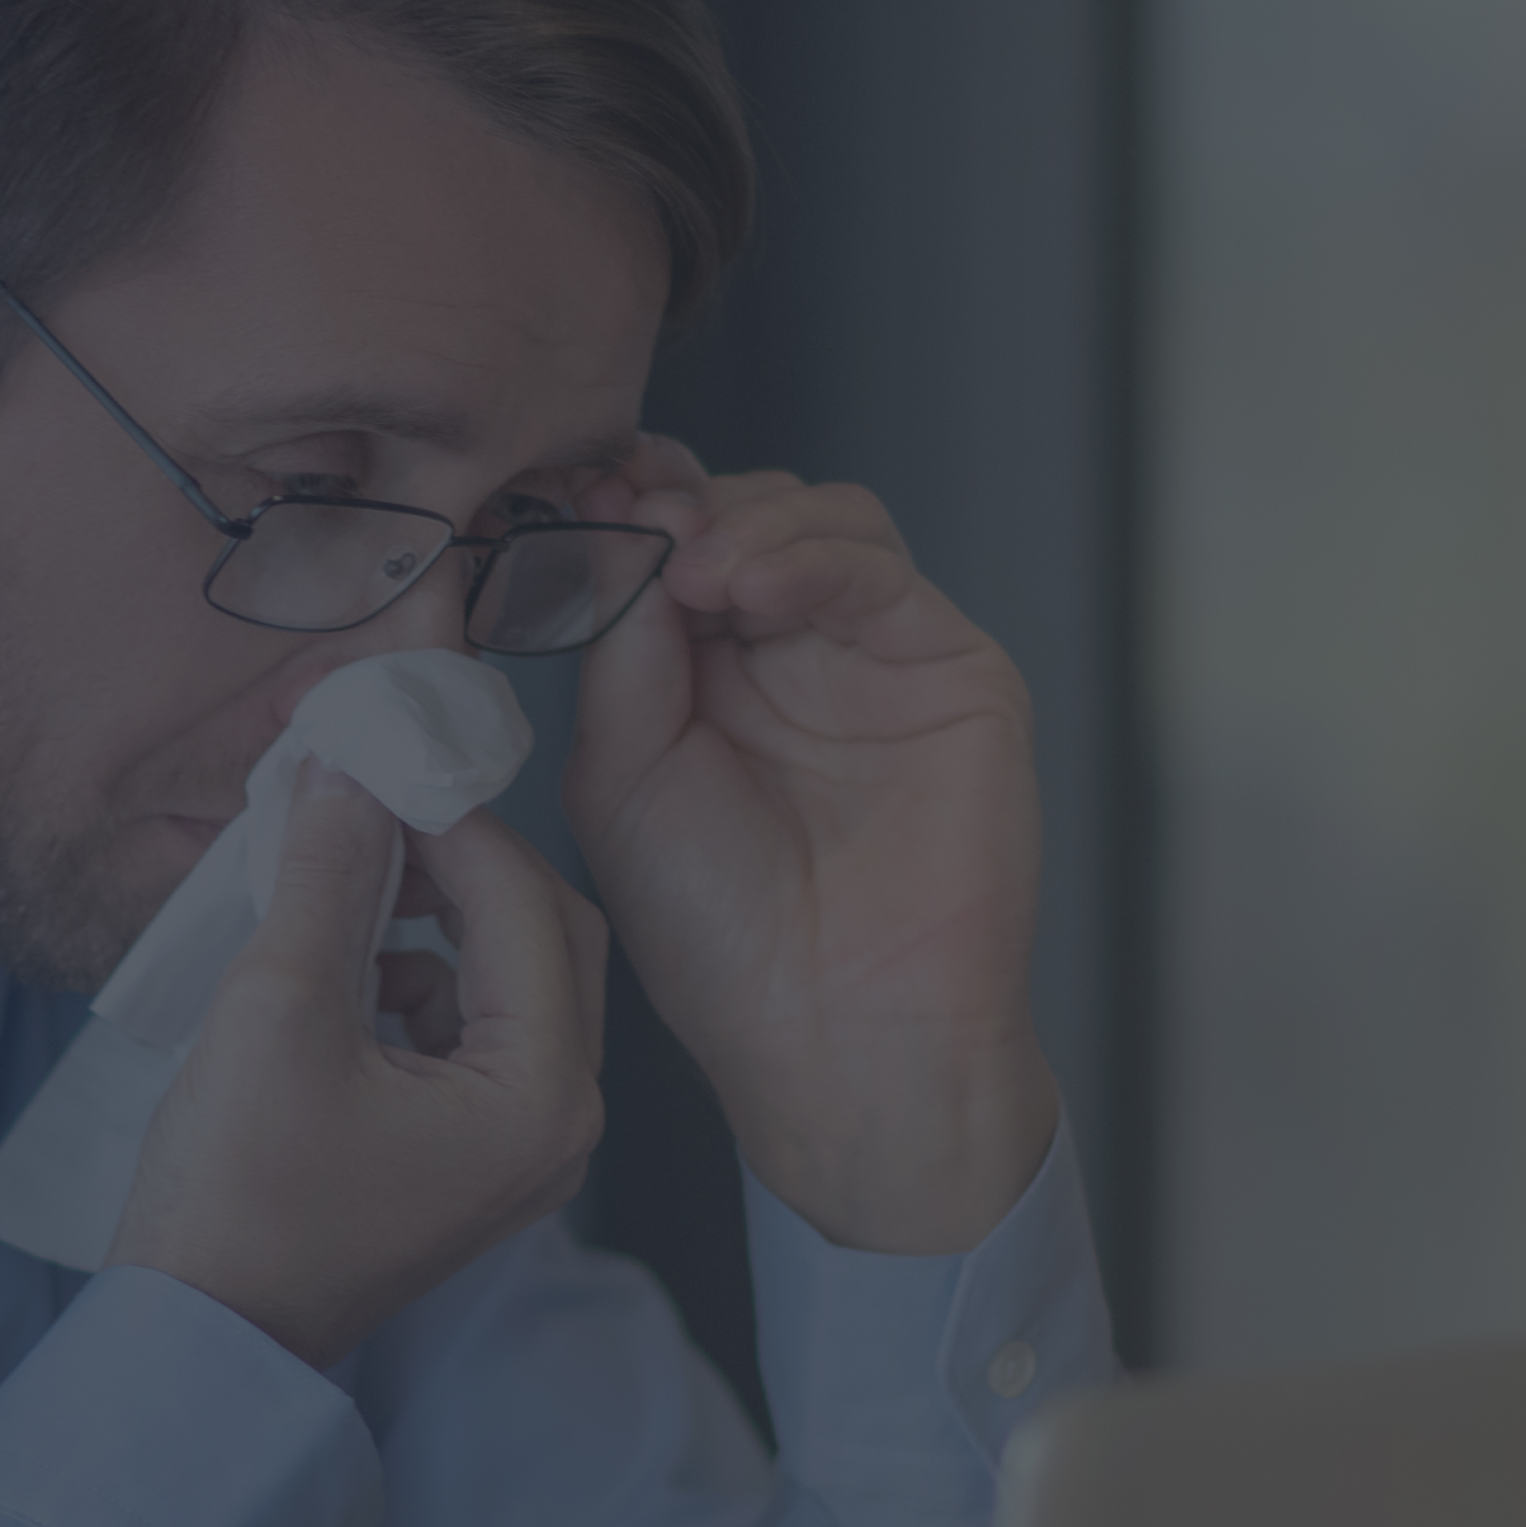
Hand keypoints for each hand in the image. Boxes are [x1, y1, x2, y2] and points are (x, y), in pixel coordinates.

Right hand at [106, 760, 605, 1368]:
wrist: (200, 1336)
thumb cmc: (239, 1198)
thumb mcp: (277, 1007)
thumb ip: (325, 875)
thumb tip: (348, 773)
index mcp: (542, 1096)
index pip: (524, 904)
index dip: (449, 820)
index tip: (375, 765)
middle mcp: (562, 1122)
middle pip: (547, 931)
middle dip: (460, 863)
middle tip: (371, 814)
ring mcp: (523, 1144)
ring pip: (515, 972)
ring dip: (439, 914)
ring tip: (344, 881)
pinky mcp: (475, 1150)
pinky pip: (478, 1022)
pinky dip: (422, 972)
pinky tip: (346, 963)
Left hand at [564, 439, 1057, 1253]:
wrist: (832, 1036)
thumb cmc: (720, 938)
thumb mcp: (621, 776)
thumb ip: (622, 650)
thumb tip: (623, 530)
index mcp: (702, 677)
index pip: (669, 544)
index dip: (624, 504)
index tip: (572, 490)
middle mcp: (790, 655)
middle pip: (743, 511)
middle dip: (679, 499)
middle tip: (629, 509)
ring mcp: (873, 657)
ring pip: (820, 520)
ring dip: (744, 522)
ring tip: (691, 568)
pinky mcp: (953, 671)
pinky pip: (883, 573)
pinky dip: (812, 558)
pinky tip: (748, 589)